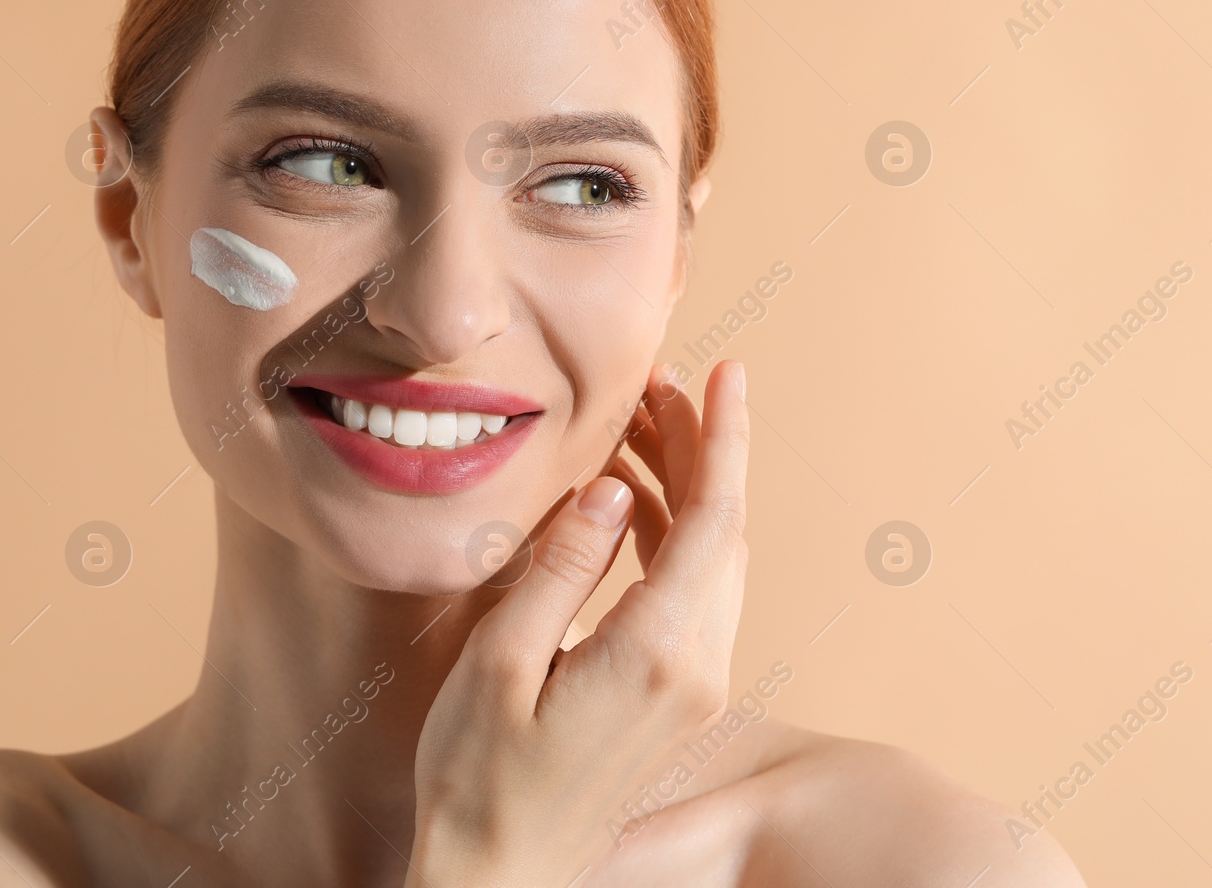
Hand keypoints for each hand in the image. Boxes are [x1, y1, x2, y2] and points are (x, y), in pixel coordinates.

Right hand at [405, 360, 749, 885]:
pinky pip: (696, 594)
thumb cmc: (480, 777)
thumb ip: (563, 566)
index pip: (712, 519)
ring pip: (714, 560)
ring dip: (688, 488)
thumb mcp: (500, 662)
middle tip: (659, 384)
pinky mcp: (681, 697)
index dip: (725, 437)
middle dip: (702, 447)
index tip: (731, 373)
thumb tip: (613, 486)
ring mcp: (696, 686)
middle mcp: (697, 668)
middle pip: (722, 531)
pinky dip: (673, 537)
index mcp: (657, 653)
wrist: (503, 875)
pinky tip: (632, 504)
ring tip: (639, 429)